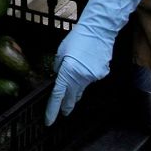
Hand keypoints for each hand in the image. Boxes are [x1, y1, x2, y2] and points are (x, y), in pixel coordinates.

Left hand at [44, 0, 147, 124]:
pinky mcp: (101, 74)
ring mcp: (93, 77)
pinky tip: (85, 67)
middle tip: (62, 114)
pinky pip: (90, 79)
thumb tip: (58, 75)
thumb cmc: (77, 37)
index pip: (58, 95)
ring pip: (81, 88)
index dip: (52, 109)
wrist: (99, 30)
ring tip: (70, 98)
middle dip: (66, 106)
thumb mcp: (61, 51)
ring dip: (75, 91)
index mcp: (68, 72)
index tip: (49, 121)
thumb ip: (58, 66)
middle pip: (71, 97)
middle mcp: (81, 78)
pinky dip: (85, 76)